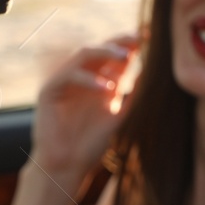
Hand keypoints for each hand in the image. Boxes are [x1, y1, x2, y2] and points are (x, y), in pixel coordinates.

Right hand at [30, 32, 138, 188]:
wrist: (66, 166)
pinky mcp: (50, 90)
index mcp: (101, 83)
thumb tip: (154, 73)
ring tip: (124, 56)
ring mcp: (66, 82)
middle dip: (120, 41)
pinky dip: (88, 79)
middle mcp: (84, 78)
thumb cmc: (92, 146)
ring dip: (105, 51)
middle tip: (139, 37)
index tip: (152, 37)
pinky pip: (69, 75)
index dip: (133, 46)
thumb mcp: (119, 117)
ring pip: (84, 54)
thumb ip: (133, 97)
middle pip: (102, 49)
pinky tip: (105, 88)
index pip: (117, 57)